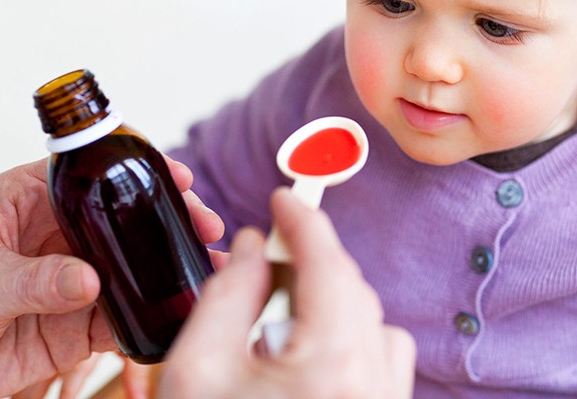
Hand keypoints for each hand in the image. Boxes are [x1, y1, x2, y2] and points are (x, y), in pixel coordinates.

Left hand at [0, 157, 224, 398]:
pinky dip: (155, 311)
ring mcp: (74, 277)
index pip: (88, 174)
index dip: (132, 168)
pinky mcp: (82, 320)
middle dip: (168, 216)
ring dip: (172, 264)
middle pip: (123, 215)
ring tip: (208, 266)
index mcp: (26, 202)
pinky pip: (126, 312)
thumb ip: (34, 281)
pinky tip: (182, 307)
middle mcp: (56, 234)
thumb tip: (89, 280)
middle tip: (204, 225)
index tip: (173, 174)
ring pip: (135, 262)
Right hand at [159, 188, 415, 398]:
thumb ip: (224, 296)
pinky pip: (380, 361)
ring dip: (330, 302)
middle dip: (308, 263)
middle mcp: (373, 385)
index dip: (303, 219)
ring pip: (372, 323)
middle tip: (262, 260)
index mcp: (331, 364)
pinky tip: (304, 358)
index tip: (284, 196)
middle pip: (350, 289)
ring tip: (276, 320)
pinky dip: (349, 339)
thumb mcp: (196, 372)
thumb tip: (249, 249)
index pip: (325, 262)